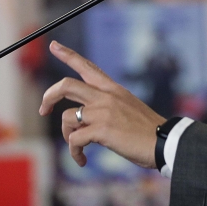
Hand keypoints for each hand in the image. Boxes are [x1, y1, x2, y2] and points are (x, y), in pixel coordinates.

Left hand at [39, 40, 165, 167]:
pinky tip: (82, 160)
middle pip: (66, 85)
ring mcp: (102, 111)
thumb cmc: (146, 130)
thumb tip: (82, 118)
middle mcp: (105, 96)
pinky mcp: (100, 129)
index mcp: (113, 89)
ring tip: (78, 148)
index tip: (53, 45)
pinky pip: (74, 141)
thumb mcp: (127, 108)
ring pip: (66, 117)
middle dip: (48, 95)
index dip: (67, 55)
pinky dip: (75, 153)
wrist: (163, 142)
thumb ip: (105, 106)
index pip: (87, 66)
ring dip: (66, 136)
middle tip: (43, 109)